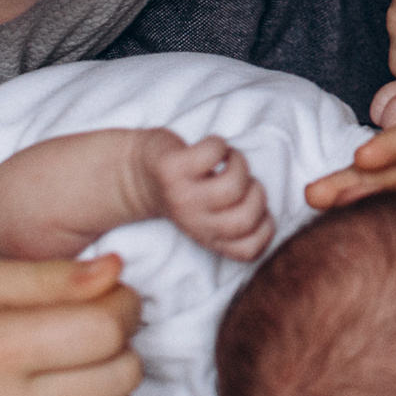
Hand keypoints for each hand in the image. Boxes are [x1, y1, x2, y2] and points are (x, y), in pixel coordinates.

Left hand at [147, 133, 274, 260]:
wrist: (129, 173)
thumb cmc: (182, 189)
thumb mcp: (205, 216)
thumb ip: (231, 218)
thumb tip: (265, 209)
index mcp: (208, 237)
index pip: (250, 250)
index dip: (264, 225)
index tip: (250, 204)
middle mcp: (195, 222)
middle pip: (246, 218)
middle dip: (257, 192)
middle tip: (239, 179)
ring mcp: (182, 197)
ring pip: (234, 186)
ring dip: (240, 164)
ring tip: (227, 160)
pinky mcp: (173, 169)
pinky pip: (213, 153)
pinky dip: (219, 144)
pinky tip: (211, 148)